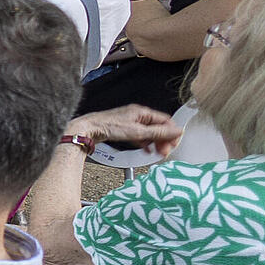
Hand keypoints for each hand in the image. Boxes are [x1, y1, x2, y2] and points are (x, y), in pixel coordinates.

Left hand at [67, 104, 183, 155]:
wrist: (88, 129)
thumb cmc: (108, 126)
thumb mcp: (138, 132)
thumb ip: (158, 132)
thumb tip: (176, 131)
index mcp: (142, 112)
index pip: (165, 121)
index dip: (171, 132)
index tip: (174, 143)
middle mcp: (137, 115)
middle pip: (158, 127)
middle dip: (163, 139)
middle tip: (165, 151)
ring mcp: (130, 122)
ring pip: (149, 133)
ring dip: (155, 143)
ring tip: (157, 153)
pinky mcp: (124, 130)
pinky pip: (139, 136)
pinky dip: (144, 144)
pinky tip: (146, 150)